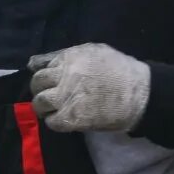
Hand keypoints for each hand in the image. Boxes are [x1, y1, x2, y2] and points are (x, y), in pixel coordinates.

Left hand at [28, 43, 150, 132]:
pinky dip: (54, 122)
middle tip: (51, 96)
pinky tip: (64, 119)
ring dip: (44, 107)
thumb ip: (63, 55)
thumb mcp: (94, 51)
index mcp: (69, 58)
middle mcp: (63, 76)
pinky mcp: (70, 117)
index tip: (47, 81)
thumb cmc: (120, 70)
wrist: (140, 93)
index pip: (40, 65)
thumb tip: (33, 63)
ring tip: (54, 109)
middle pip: (36, 83)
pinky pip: (51, 121)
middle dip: (40, 89)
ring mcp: (65, 97)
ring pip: (39, 103)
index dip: (41, 74)